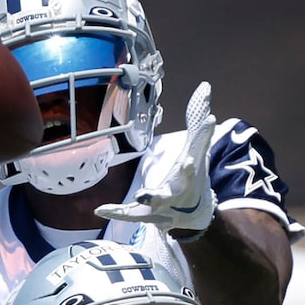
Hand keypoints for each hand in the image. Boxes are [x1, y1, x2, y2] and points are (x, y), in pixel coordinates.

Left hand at [96, 83, 216, 235]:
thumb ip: (199, 125)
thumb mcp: (197, 152)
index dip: (189, 168)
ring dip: (132, 207)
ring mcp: (160, 211)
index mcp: (186, 181)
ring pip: (146, 211)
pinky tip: (99, 209)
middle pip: (166, 198)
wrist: (194, 214)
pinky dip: (115, 212)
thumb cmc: (194, 179)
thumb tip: (205, 88)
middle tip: (142, 194)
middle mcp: (173, 198)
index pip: (189, 173)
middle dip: (156, 197)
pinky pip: (130, 214)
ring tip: (111, 206)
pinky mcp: (147, 217)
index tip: (189, 160)